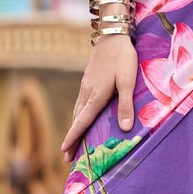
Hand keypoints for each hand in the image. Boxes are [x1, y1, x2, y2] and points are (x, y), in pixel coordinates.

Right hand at [61, 35, 137, 160]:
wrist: (112, 35)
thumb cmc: (123, 58)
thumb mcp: (127, 81)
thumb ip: (125, 105)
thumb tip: (125, 129)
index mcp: (96, 96)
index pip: (82, 122)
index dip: (73, 138)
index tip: (64, 152)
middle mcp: (87, 93)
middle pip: (77, 120)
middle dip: (72, 139)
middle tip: (66, 158)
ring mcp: (86, 86)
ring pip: (77, 112)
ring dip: (74, 129)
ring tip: (71, 143)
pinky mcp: (88, 81)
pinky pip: (80, 104)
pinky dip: (77, 117)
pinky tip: (81, 119)